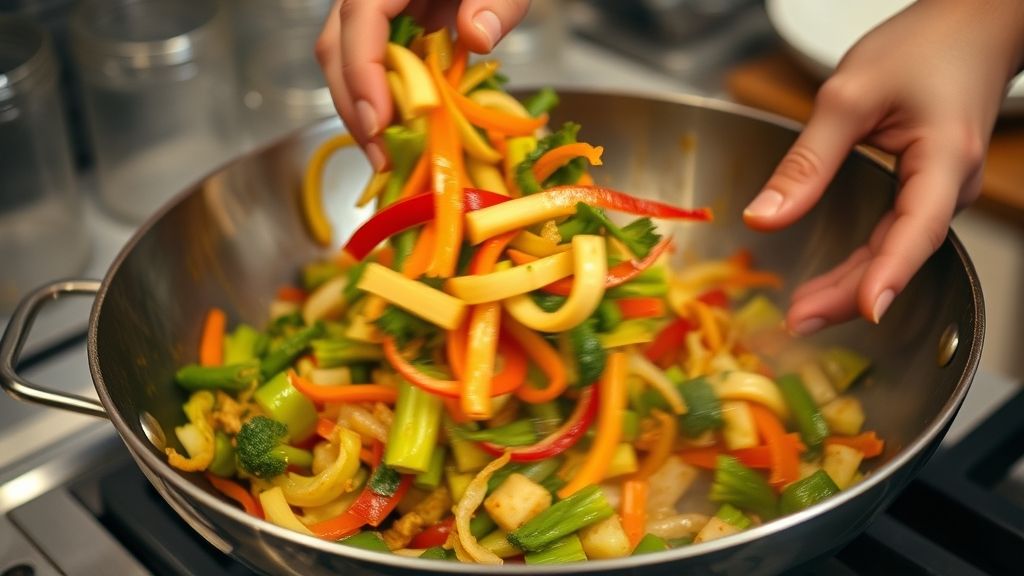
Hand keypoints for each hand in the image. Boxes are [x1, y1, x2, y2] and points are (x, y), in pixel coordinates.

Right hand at [315, 0, 531, 170]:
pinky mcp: (396, 30)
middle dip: (353, 106)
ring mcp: (382, 12)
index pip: (359, 18)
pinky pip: (374, 68)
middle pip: (338, 46)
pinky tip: (401, 136)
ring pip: (347, 62)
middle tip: (381, 157)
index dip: (361, 71)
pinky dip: (384, 103)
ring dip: (364, 111)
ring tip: (390, 156)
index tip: (379, 121)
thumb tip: (476, 36)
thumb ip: (496, 2)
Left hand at [744, 0, 1023, 334]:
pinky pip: (893, 237)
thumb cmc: (921, 49)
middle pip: (899, 253)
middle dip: (849, 294)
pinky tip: (831, 284)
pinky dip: (861, 263)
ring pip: (894, 251)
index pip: (916, 229)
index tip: (867, 310)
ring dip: (851, 284)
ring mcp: (939, 192)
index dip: (890, 273)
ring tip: (803, 313)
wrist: (970, 27)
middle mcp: (948, 186)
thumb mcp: (848, 97)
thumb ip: (807, 161)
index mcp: (941, 160)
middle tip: (798, 322)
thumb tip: (763, 217)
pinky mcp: (925, 191)